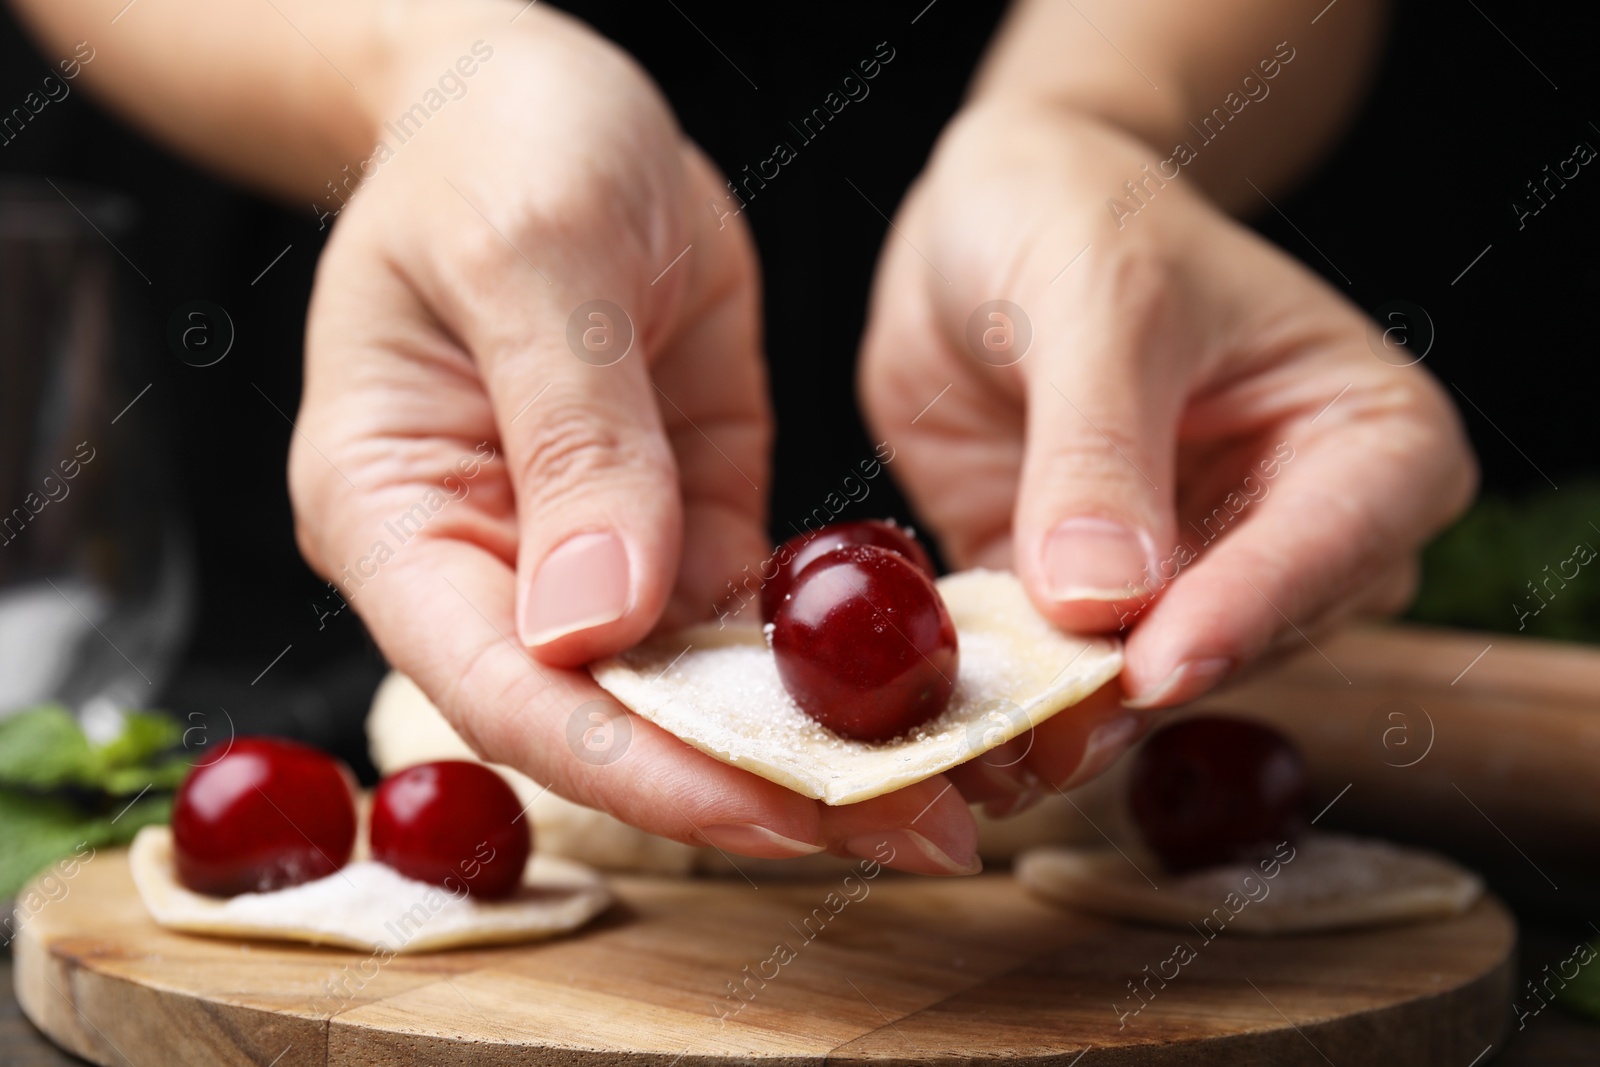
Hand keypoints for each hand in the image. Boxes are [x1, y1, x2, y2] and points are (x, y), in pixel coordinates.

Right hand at [289, 8, 978, 874]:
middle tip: (910, 827)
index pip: (502, 685)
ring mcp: (582, 555)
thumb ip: (568, 430)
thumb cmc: (498, 144)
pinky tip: (920, 694)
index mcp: (394, 509)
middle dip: (750, 787)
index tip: (774, 806)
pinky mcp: (673, 524)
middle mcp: (484, 560)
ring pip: (690, 693)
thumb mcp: (533, 249)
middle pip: (607, 719)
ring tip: (947, 790)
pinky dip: (825, 669)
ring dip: (809, 749)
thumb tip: (602, 621)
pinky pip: (745, 625)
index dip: (637, 765)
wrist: (540, 102)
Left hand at [860, 103, 1475, 812]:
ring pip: (1147, 681)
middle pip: (1243, 639)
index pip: (1333, 544)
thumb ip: (1098, 447)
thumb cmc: (1080, 213)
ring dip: (1066, 716)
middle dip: (1140, 686)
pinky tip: (948, 717)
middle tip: (1052, 729)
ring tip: (986, 742)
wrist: (994, 218)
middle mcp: (1299, 531)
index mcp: (1367, 439)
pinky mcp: (1090, 605)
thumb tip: (1102, 600)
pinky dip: (1005, 698)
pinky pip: (1058, 673)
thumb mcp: (1096, 296)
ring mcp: (1193, 578)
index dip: (1245, 610)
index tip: (1159, 666)